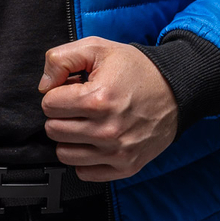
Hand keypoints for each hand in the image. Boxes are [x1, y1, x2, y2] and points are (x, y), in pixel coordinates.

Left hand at [38, 37, 177, 181]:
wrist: (175, 90)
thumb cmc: (136, 69)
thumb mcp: (98, 48)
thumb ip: (61, 59)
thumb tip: (44, 86)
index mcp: (97, 99)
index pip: (49, 105)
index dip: (57, 93)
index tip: (72, 89)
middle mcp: (107, 130)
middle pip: (53, 130)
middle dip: (61, 114)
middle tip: (79, 105)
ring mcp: (117, 152)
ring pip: (64, 153)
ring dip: (70, 137)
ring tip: (86, 122)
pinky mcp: (125, 167)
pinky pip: (84, 172)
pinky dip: (84, 158)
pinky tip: (94, 140)